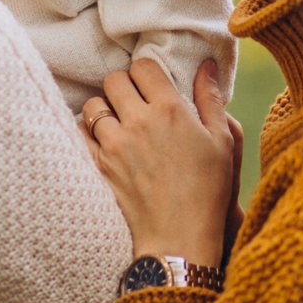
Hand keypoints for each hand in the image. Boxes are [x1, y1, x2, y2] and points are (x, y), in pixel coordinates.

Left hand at [82, 58, 237, 266]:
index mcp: (170, 109)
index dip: (146, 72)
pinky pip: (80, 133)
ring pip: (94, 105)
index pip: (143, 67)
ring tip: (118, 123)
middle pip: (114, 80)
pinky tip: (104, 142)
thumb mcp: (222, 142)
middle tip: (134, 102)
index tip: (151, 85)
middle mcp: (139, 121)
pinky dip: (88, 133)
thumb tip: (206, 64)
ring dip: (104, 109)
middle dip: (123, 86)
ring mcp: (115, 143)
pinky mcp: (99, 165)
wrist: (179, 237)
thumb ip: (211, 99)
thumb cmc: (208, 191)